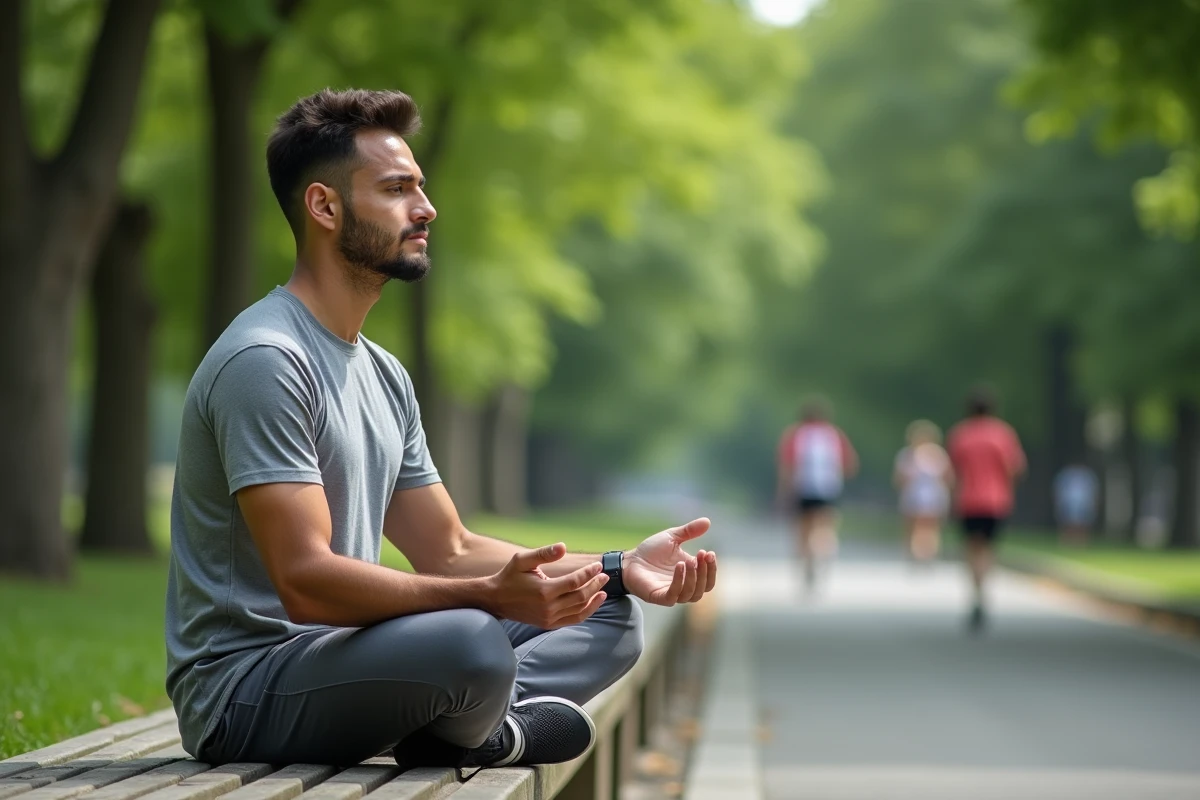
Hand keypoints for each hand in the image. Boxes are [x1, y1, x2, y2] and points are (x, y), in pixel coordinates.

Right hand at [485, 543, 608, 627]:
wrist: (495, 600)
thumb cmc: (509, 576)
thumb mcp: (522, 560)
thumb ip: (544, 554)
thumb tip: (563, 547)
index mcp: (544, 591)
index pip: (575, 582)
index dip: (589, 573)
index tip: (598, 565)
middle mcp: (548, 607)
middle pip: (580, 596)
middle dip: (595, 585)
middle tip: (604, 575)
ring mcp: (549, 618)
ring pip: (579, 610)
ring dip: (593, 600)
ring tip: (603, 590)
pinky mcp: (548, 624)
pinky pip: (572, 619)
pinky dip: (585, 612)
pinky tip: (592, 603)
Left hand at [624, 518, 716, 605]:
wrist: (629, 559)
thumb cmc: (651, 551)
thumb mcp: (672, 537)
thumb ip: (689, 531)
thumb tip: (708, 521)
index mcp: (690, 574)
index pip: (709, 578)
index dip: (712, 567)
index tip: (708, 552)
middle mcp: (684, 586)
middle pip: (704, 588)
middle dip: (706, 572)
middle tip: (701, 555)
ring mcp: (672, 593)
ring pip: (692, 594)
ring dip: (694, 577)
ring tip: (689, 561)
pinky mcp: (660, 597)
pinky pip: (674, 595)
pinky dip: (679, 582)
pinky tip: (679, 566)